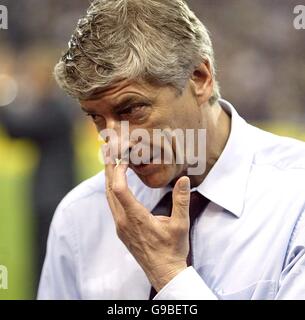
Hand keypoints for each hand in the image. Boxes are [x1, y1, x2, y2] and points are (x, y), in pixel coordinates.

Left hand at [105, 161, 190, 291]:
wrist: (163, 272)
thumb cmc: (172, 250)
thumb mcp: (180, 225)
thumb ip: (181, 201)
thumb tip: (184, 180)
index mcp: (136, 218)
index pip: (119, 189)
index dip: (118, 171)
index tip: (123, 158)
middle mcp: (123, 221)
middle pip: (109, 190)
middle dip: (109, 169)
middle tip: (108, 151)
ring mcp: (120, 226)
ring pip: (109, 198)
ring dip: (109, 179)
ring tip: (111, 163)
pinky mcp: (121, 230)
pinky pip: (112, 206)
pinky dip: (113, 190)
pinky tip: (116, 184)